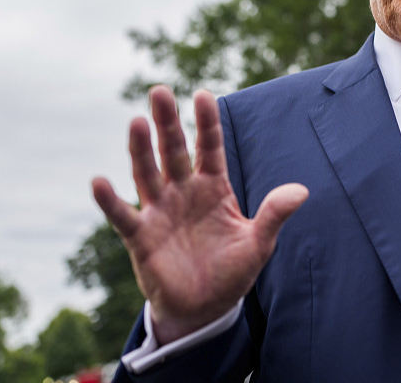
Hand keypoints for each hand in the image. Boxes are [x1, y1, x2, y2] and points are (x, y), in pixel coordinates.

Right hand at [92, 86, 307, 343]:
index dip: (207, 123)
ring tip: (135, 121)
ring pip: (147, 173)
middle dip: (167, 122)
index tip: (203, 94)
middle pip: (173, 150)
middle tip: (160, 91)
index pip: (209, 147)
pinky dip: (109, 200)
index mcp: (213, 188)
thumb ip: (274, 215)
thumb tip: (302, 192)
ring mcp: (160, 211)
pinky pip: (122, 215)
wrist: (205, 309)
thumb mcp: (258, 244)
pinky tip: (98, 181)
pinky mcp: (140, 236)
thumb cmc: (232, 272)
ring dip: (140, 149)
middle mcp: (183, 192)